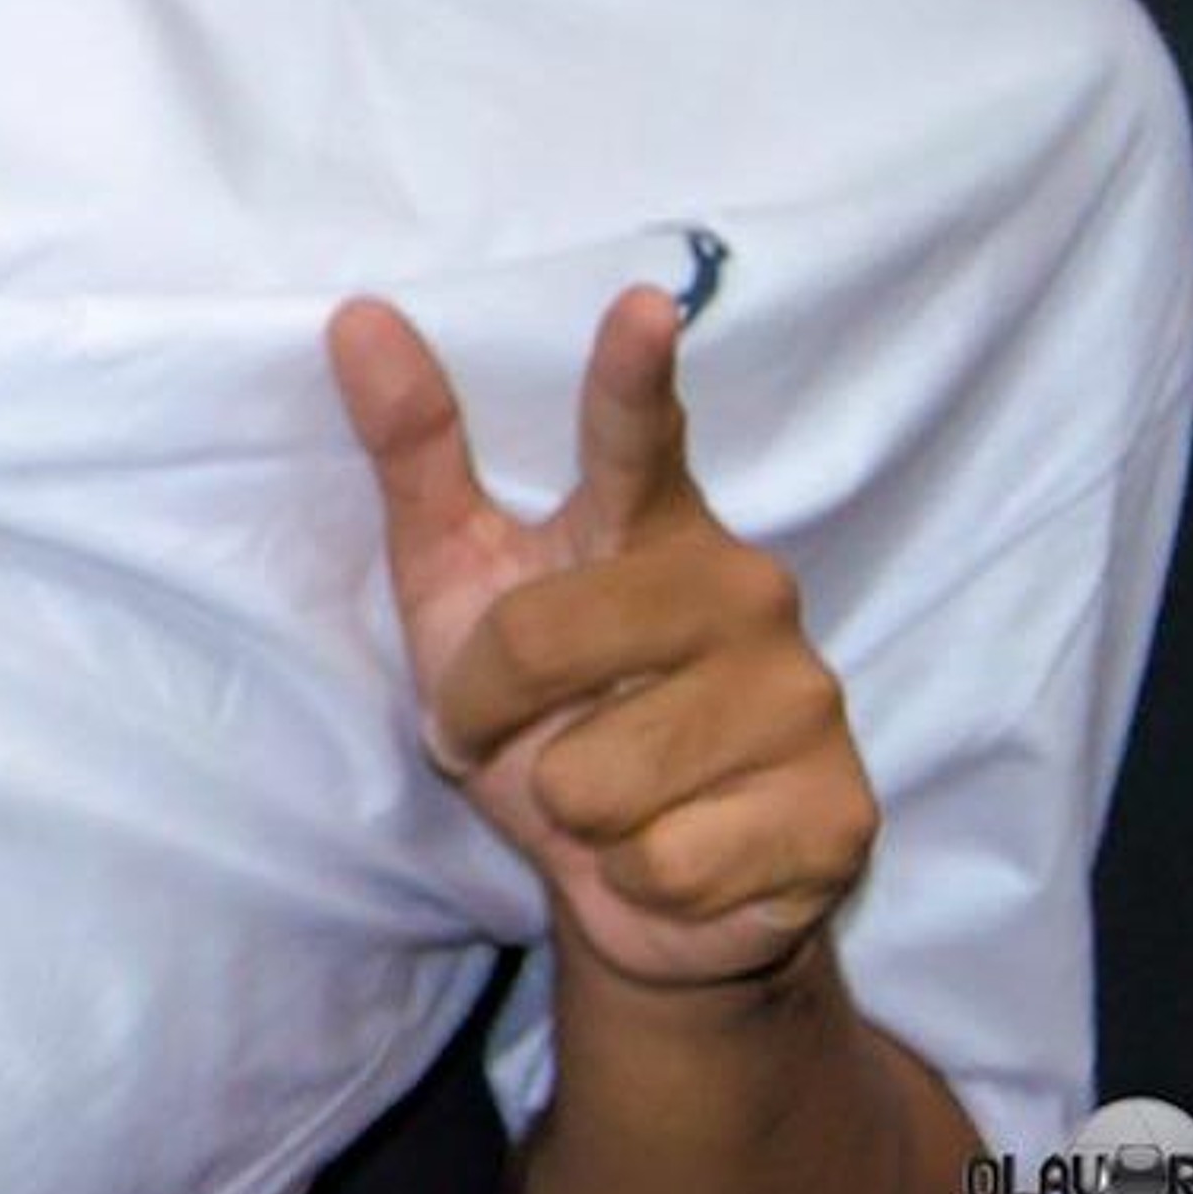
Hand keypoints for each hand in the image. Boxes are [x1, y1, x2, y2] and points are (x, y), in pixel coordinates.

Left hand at [326, 288, 877, 991]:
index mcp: (651, 519)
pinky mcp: (836, 813)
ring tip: (598, 797)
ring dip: (563, 808)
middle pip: (543, 637)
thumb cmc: (541, 708)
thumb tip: (355, 317)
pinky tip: (668, 858)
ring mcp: (804, 700)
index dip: (633, 375)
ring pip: (597, 775)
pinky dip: (634, 880)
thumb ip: (416, 455)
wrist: (641, 888)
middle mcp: (744, 587)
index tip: (643, 305)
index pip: (637, 436)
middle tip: (505, 733)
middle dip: (489, 709)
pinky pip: (662, 862)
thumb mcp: (456, 582)